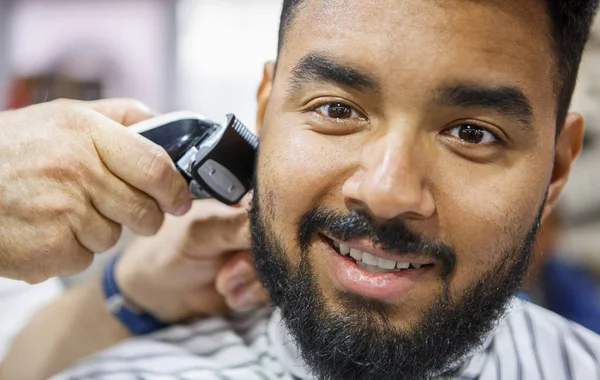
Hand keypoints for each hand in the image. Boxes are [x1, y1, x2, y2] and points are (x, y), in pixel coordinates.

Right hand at [0, 98, 192, 283]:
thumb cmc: (9, 150)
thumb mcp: (62, 116)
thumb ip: (117, 118)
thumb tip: (162, 127)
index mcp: (87, 133)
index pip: (157, 167)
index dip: (175, 189)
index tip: (179, 199)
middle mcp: (80, 172)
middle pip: (145, 212)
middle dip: (143, 216)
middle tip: (123, 209)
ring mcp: (65, 214)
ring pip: (114, 238)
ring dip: (98, 231)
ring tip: (62, 210)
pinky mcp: (51, 251)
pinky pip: (84, 259)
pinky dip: (70, 250)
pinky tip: (44, 229)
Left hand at [115, 198, 269, 321]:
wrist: (158, 293)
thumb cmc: (170, 250)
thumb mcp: (201, 232)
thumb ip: (238, 225)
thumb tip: (276, 221)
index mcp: (245, 200)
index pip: (277, 207)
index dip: (268, 230)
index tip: (244, 247)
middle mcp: (259, 224)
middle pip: (282, 240)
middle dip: (254, 264)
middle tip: (226, 274)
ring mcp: (263, 252)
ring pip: (281, 266)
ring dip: (253, 283)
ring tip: (223, 284)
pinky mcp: (265, 278)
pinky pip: (277, 287)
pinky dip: (255, 295)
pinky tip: (233, 296)